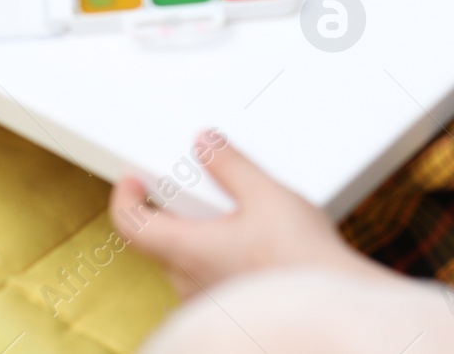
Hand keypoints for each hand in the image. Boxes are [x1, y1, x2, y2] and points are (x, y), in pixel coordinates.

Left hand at [111, 131, 385, 297]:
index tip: (131, 180)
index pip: (132, 225)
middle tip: (192, 189)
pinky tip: (252, 246)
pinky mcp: (230, 309)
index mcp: (187, 249)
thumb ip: (232, 165)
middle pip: (160, 242)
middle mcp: (189, 280)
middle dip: (172, 212)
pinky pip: (209, 279)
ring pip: (186, 262)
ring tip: (233, 216)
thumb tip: (207, 145)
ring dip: (198, 237)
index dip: (125, 198)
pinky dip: (218, 258)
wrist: (328, 302)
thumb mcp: (267, 194)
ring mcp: (208, 299)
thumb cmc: (299, 259)